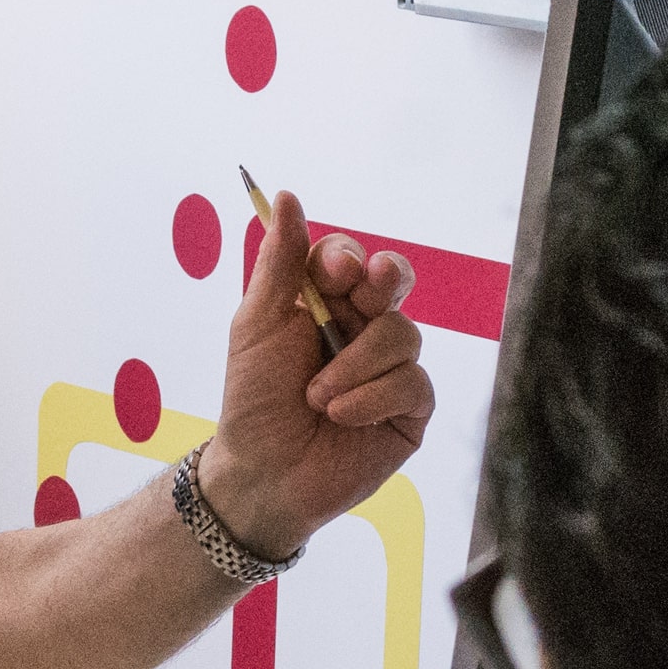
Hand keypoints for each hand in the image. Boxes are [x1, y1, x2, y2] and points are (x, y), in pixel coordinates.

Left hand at [197, 189, 436, 558]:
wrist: (263, 473)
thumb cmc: (254, 400)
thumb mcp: (258, 325)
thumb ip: (279, 262)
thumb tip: (287, 195)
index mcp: (327, 303)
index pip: (352, 260)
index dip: (349, 260)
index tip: (335, 273)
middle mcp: (364, 329)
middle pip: (395, 281)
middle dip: (382, 282)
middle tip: (364, 292)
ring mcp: (391, 369)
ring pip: (403, 335)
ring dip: (355, 364)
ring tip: (317, 397)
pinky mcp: (410, 410)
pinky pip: (413, 382)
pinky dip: (372, 397)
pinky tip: (339, 415)